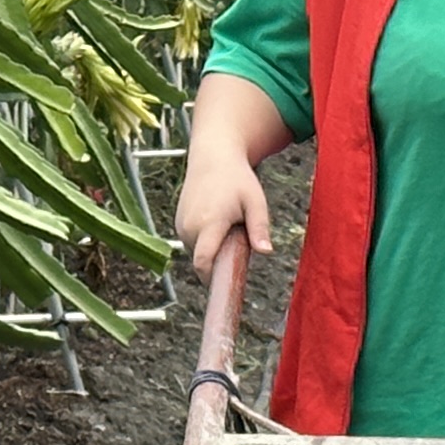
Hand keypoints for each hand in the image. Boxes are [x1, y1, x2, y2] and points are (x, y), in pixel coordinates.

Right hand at [174, 146, 274, 278]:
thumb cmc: (237, 178)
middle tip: (238, 238)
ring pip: (198, 253)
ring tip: (227, 225)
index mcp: (209, 223)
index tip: (225, 288)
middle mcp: (190, 227)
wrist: (212, 157)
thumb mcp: (255, 201)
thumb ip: (259, 228)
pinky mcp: (178, 224)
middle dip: (220, 260)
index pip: (203, 262)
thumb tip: (266, 252)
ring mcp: (181, 226)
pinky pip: (193, 244)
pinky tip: (216, 221)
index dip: (212, 279)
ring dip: (213, 249)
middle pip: (204, 261)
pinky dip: (206, 241)